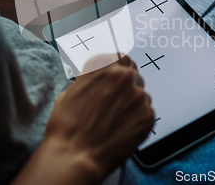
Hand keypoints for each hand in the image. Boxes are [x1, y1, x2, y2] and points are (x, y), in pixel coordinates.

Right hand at [43, 55, 153, 181]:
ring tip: (115, 121)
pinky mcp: (147, 114)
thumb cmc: (66, 127)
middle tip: (116, 103)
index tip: (116, 80)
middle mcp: (123, 74)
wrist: (74, 156)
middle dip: (126, 86)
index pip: (120, 58)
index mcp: (102, 64)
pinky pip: (146, 112)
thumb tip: (98, 82)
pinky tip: (122, 130)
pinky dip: (137, 120)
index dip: (118, 70)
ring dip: (132, 104)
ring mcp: (138, 94)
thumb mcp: (70, 91)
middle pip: (133, 74)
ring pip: (141, 94)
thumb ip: (91, 80)